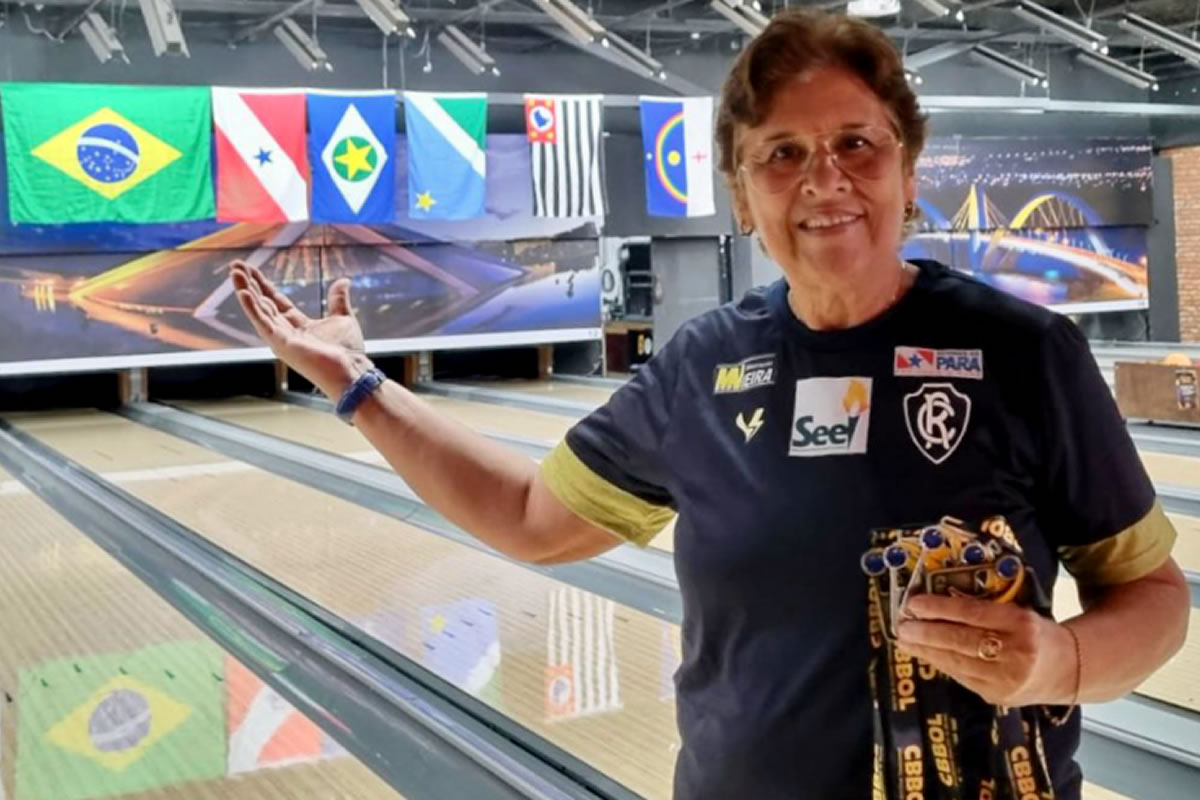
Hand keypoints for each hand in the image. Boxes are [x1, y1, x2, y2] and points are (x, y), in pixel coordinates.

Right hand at [230, 261, 371, 399]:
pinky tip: (243, 293)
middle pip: (262, 303)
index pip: (275, 301)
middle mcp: (285, 332)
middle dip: (249, 284)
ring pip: (259, 311)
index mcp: (297, 325)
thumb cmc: (348, 351)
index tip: (251, 269)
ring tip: (234, 272)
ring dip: (245, 291)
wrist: (352, 370)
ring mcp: (281, 339)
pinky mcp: (281, 344)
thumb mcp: (342, 317)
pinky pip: (263, 324)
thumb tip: (344, 280)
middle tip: (235, 265)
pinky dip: (252, 308)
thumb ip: (338, 299)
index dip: (263, 285)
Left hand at [895, 593, 1076, 707]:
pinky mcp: (998, 696)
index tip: (914, 603)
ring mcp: (1007, 679)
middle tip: (901, 625)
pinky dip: (941, 664)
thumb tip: (936, 604)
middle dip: (926, 632)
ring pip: (957, 662)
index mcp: (1021, 623)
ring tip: (904, 640)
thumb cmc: (1035, 632)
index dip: (940, 608)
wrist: (1068, 669)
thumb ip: (984, 608)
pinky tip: (925, 654)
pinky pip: (961, 677)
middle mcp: (1015, 652)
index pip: (972, 613)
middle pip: (961, 640)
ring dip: (926, 651)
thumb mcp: (1018, 611)